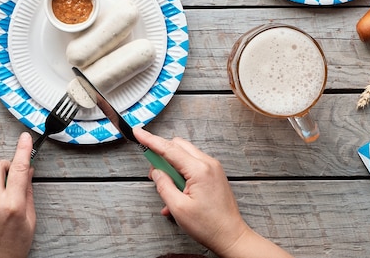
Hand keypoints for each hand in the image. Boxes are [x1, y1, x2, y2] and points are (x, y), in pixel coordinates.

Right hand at [134, 127, 292, 257]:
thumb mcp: (178, 208)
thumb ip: (163, 186)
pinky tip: (177, 192)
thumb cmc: (209, 226)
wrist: (231, 237)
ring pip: (184, 154)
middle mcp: (208, 164)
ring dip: (171, 166)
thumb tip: (156, 172)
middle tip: (153, 173)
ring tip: (169, 188)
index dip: (150, 140)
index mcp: (199, 170)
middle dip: (161, 155)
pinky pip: (192, 164)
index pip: (169, 149)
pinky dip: (181, 173)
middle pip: (177, 146)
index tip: (138, 132)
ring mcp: (213, 168)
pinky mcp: (214, 174)